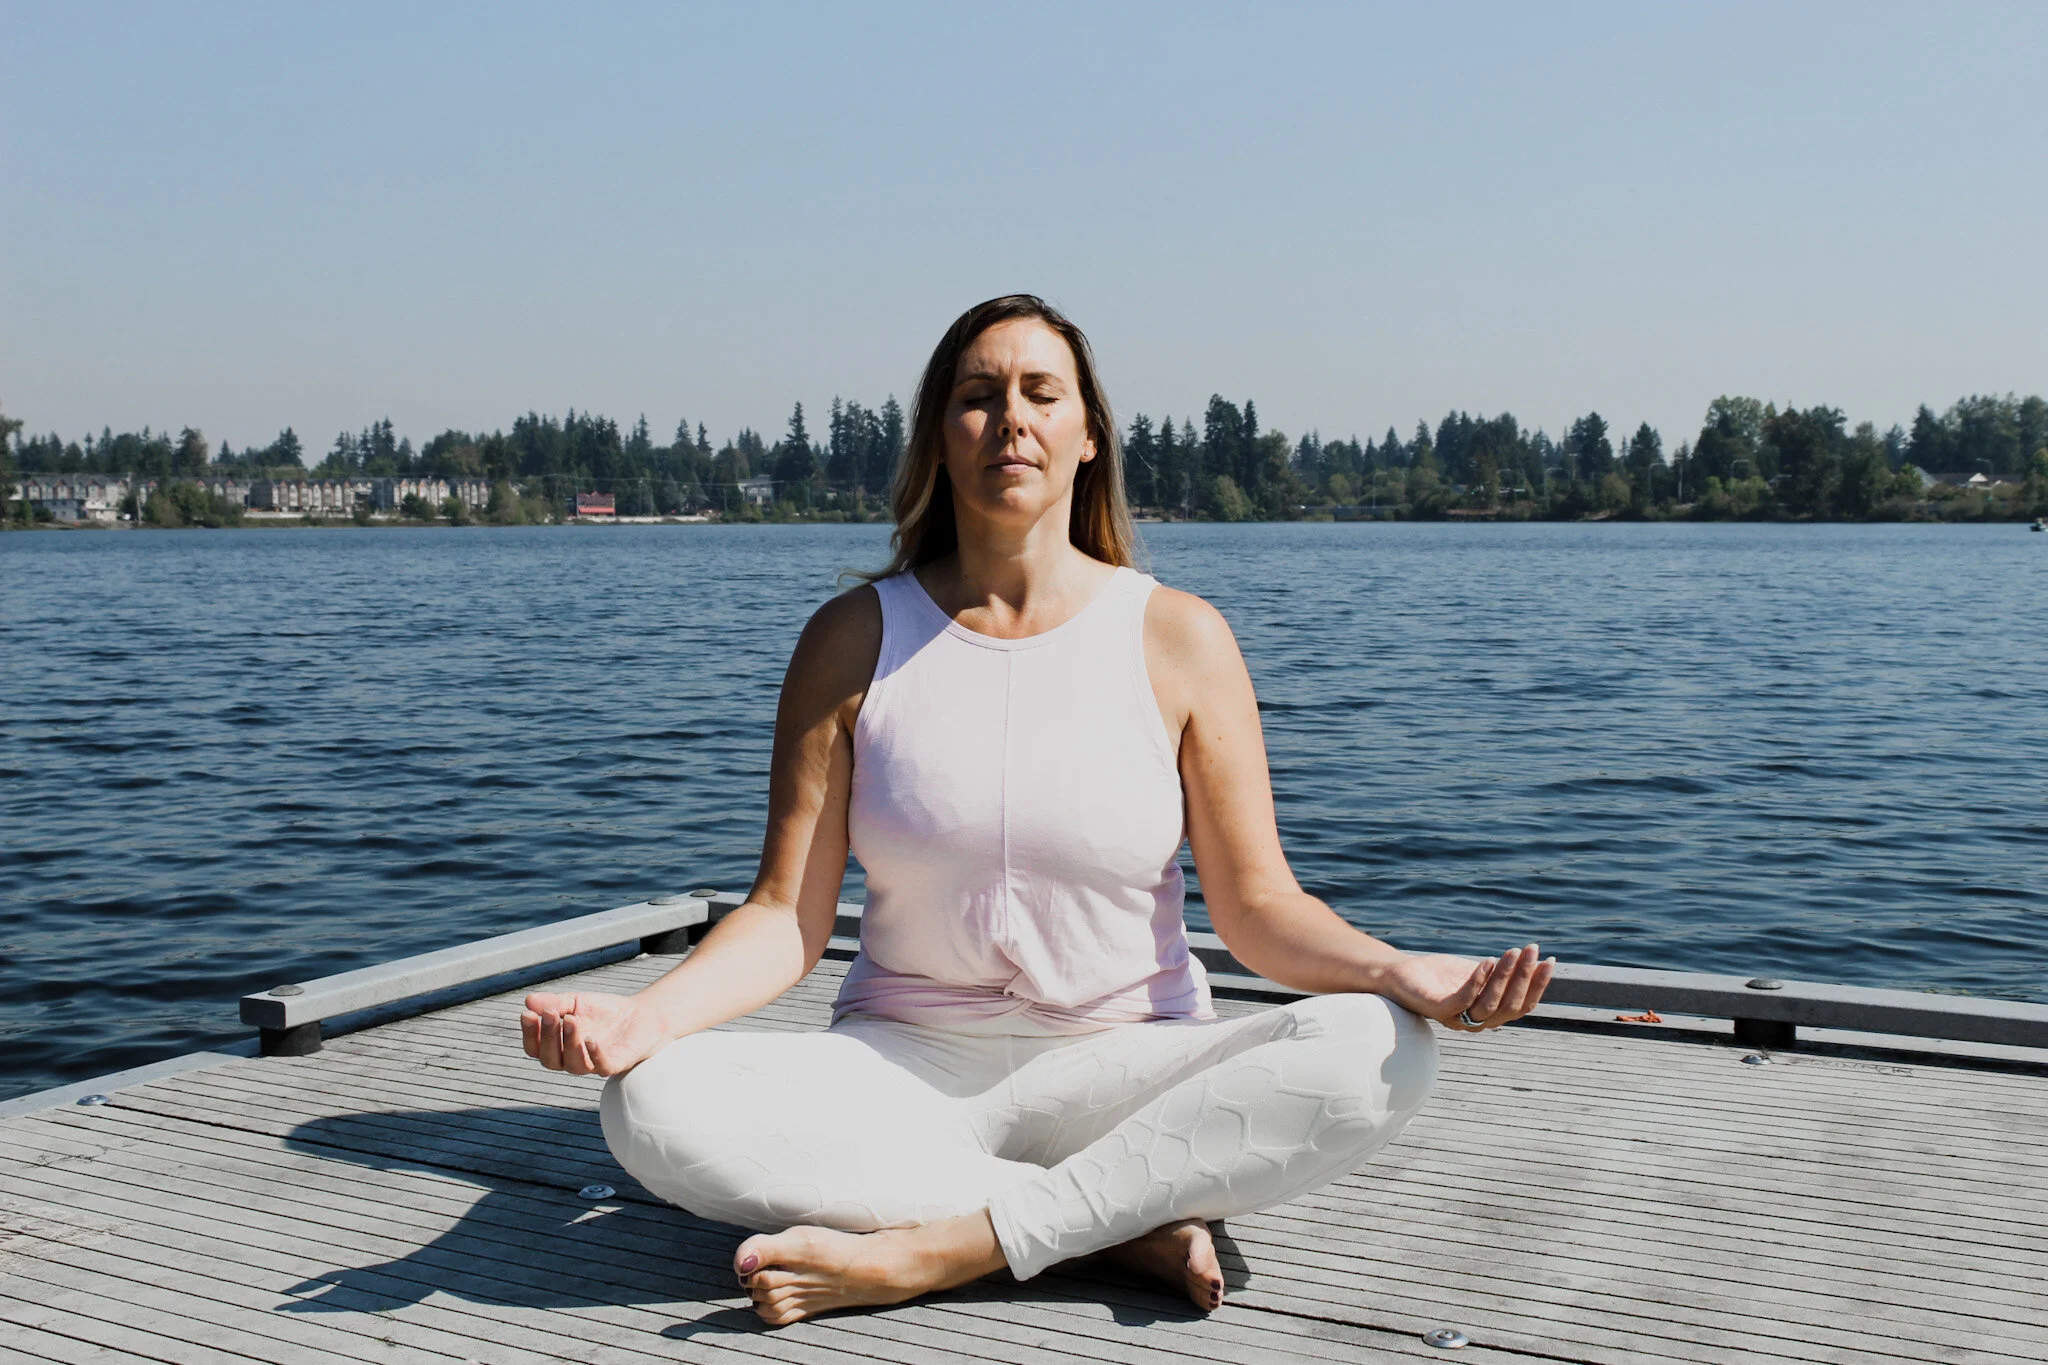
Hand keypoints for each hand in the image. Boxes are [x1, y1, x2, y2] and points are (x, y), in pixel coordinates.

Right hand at [519, 990, 667, 1075]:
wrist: (641, 1014)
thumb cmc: (603, 1012)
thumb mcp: (576, 1002)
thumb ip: (555, 1003)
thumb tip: (528, 1000)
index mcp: (558, 1046)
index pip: (535, 1048)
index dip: (529, 1034)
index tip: (528, 1014)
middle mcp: (572, 1059)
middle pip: (550, 1059)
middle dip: (547, 1037)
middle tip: (550, 1014)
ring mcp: (594, 1064)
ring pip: (573, 1065)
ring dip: (569, 1042)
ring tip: (571, 1020)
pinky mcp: (616, 1064)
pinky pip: (602, 1067)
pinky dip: (595, 1055)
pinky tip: (591, 1040)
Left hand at [1377, 944, 1554, 1032]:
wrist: (1401, 975)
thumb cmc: (1442, 976)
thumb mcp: (1480, 973)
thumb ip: (1504, 974)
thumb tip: (1537, 962)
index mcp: (1491, 1014)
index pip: (1523, 1005)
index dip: (1538, 985)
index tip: (1550, 960)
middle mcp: (1477, 1022)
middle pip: (1511, 1005)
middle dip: (1525, 977)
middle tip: (1532, 949)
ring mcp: (1457, 1018)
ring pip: (1491, 1004)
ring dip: (1505, 977)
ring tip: (1513, 952)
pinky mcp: (1437, 1010)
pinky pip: (1462, 1000)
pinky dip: (1477, 982)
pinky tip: (1487, 961)